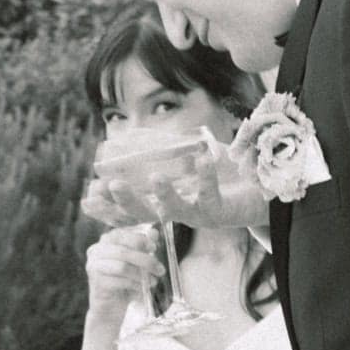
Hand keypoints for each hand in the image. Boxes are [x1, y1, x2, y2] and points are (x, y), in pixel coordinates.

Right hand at [84, 225, 162, 319]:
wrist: (110, 306)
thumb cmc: (125, 279)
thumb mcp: (136, 262)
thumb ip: (144, 246)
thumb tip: (154, 232)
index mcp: (105, 241)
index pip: (121, 234)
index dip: (139, 239)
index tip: (154, 247)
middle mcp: (96, 251)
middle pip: (123, 251)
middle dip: (145, 260)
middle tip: (160, 269)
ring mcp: (94, 267)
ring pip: (122, 267)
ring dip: (142, 274)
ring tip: (154, 281)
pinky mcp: (97, 284)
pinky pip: (120, 282)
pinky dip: (135, 285)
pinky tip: (143, 289)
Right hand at [106, 147, 269, 229]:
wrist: (262, 187)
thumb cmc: (223, 171)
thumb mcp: (188, 155)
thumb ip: (163, 147)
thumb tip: (127, 135)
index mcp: (167, 203)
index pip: (132, 208)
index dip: (109, 207)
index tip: (87, 198)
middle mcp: (180, 212)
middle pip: (147, 215)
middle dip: (127, 203)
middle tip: (109, 186)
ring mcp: (200, 214)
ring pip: (178, 211)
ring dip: (165, 195)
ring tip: (155, 177)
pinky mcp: (222, 212)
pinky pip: (212, 195)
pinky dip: (207, 175)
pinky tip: (202, 158)